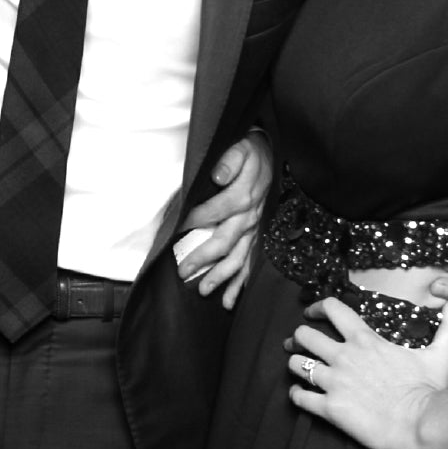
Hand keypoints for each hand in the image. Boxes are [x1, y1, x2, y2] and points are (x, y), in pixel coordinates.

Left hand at [176, 132, 271, 306]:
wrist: (270, 157)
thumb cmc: (250, 154)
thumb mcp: (240, 149)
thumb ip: (229, 161)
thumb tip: (217, 175)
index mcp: (243, 196)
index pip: (215, 212)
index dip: (195, 220)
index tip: (177, 230)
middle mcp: (249, 217)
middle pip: (225, 242)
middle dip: (204, 259)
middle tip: (183, 272)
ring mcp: (254, 229)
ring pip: (238, 258)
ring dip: (222, 277)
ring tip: (204, 292)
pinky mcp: (256, 236)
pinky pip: (250, 263)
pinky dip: (240, 283)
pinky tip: (229, 299)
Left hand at [287, 295, 447, 448]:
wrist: (424, 425)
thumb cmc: (430, 391)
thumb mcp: (439, 355)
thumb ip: (446, 328)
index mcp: (364, 340)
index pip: (331, 308)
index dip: (317, 307)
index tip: (312, 313)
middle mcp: (343, 356)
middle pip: (303, 334)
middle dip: (298, 338)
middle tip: (298, 345)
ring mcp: (334, 381)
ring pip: (295, 363)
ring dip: (295, 365)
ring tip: (298, 370)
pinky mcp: (331, 408)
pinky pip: (300, 397)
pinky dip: (296, 395)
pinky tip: (300, 395)